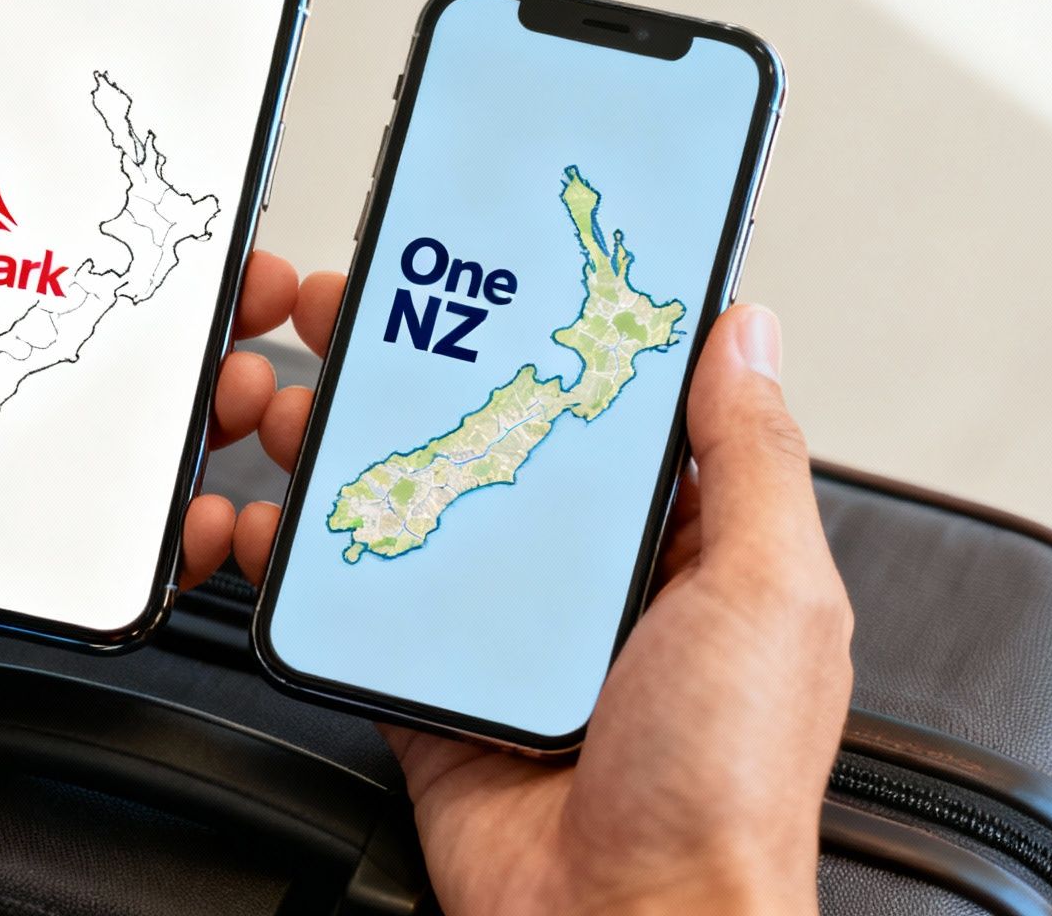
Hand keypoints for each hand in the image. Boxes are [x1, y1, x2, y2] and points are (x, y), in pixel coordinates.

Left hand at [0, 46, 298, 809]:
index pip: (3, 237)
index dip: (89, 212)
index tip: (169, 189)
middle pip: (68, 337)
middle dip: (166, 312)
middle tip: (248, 291)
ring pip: (89, 443)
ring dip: (177, 413)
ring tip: (244, 387)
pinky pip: (69, 556)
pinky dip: (140, 543)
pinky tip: (194, 516)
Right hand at [237, 280, 852, 914]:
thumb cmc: (727, 794)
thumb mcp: (773, 597)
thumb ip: (753, 460)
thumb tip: (745, 332)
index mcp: (690, 545)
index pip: (618, 404)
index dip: (558, 326)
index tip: (504, 259)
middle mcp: (596, 581)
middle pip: (498, 440)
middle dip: (426, 368)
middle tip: (364, 306)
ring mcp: (508, 632)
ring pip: (421, 505)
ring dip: (354, 443)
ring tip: (298, 388)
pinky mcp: (434, 684)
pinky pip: (365, 604)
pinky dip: (312, 556)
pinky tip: (279, 511)